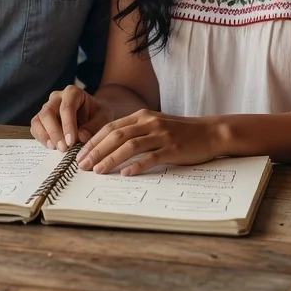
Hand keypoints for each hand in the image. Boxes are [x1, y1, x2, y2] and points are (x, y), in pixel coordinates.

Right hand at [31, 84, 110, 151]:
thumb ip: (94, 126)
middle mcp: (57, 97)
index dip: (67, 125)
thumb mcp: (103, 117)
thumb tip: (82, 137)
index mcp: (72, 92)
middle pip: (48, 112)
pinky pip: (35, 127)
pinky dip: (41, 138)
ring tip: (56, 148)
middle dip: (55, 132)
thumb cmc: (98, 114)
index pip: (66, 107)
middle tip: (64, 148)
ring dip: (46, 136)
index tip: (71, 141)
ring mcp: (47, 107)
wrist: (94, 113)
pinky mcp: (42, 119)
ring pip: (39, 119)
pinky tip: (51, 146)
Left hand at [76, 110, 220, 175]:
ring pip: (130, 146)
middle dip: (96, 151)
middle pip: (116, 136)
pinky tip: (125, 174)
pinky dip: (136, 166)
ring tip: (98, 171)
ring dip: (111, 159)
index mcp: (141, 115)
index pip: (111, 127)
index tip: (81, 154)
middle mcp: (149, 122)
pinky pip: (151, 157)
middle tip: (83, 165)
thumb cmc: (180, 132)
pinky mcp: (172, 148)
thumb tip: (109, 147)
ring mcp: (161, 135)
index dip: (94, 141)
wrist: (209, 132)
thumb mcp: (155, 125)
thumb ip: (135, 131)